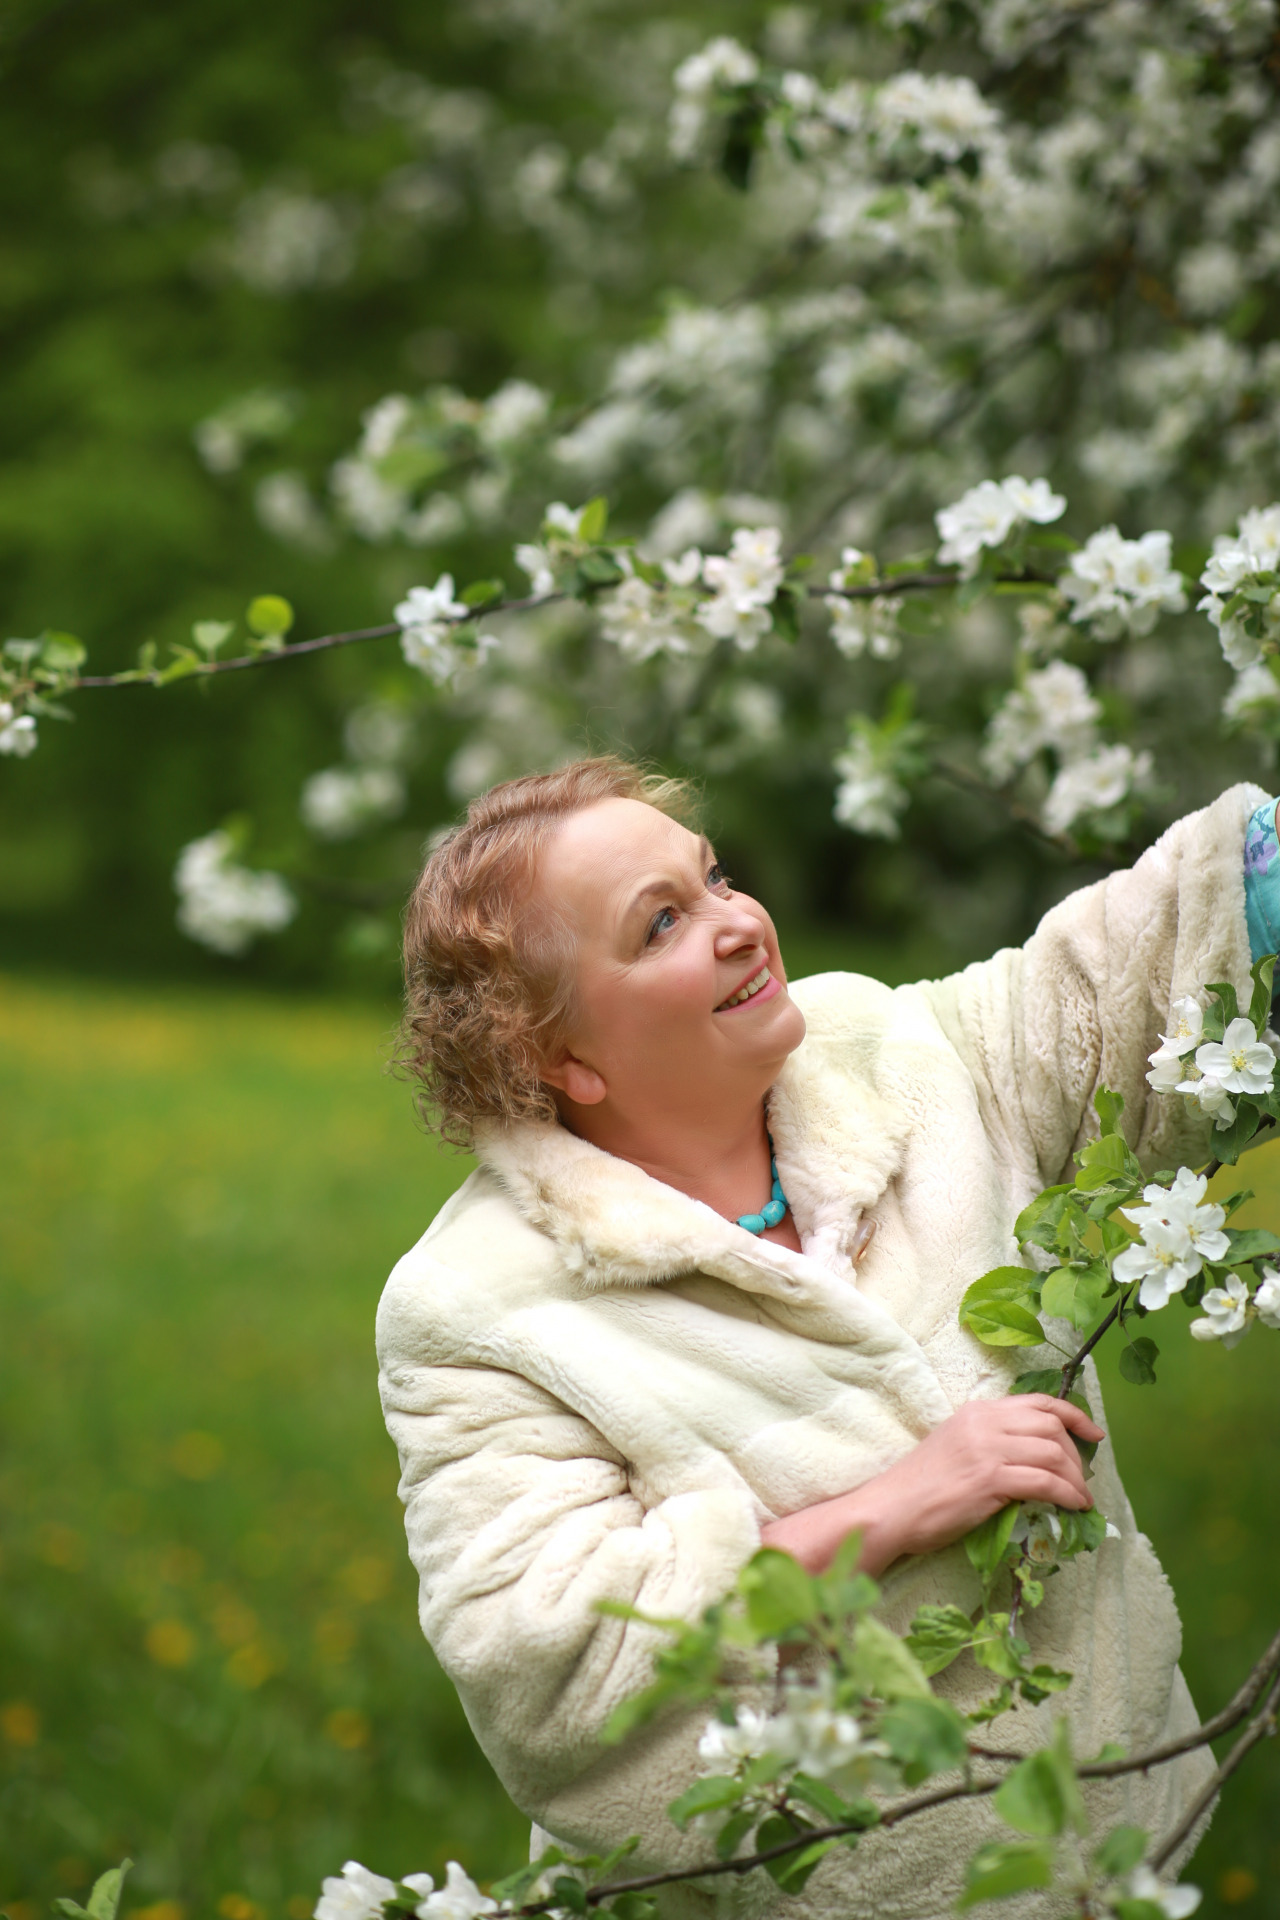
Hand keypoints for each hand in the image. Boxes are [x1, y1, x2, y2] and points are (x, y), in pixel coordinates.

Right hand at [760, 1394, 1104, 1577]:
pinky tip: (1073, 1507)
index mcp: (977, 1411)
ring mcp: (987, 1449)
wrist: (891, 1508)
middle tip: (1082, 1479)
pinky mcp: (989, 1479)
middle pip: (1051, 1427)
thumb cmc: (920, 1486)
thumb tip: (1032, 1457)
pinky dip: (1067, 1494)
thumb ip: (990, 1442)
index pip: (1038, 1402)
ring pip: (1053, 1453)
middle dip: (1077, 1454)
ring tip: (1082, 1498)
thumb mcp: (956, 1447)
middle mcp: (984, 1423)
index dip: (1074, 1415)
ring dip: (1077, 1479)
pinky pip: (1044, 1482)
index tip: (1094, 1434)